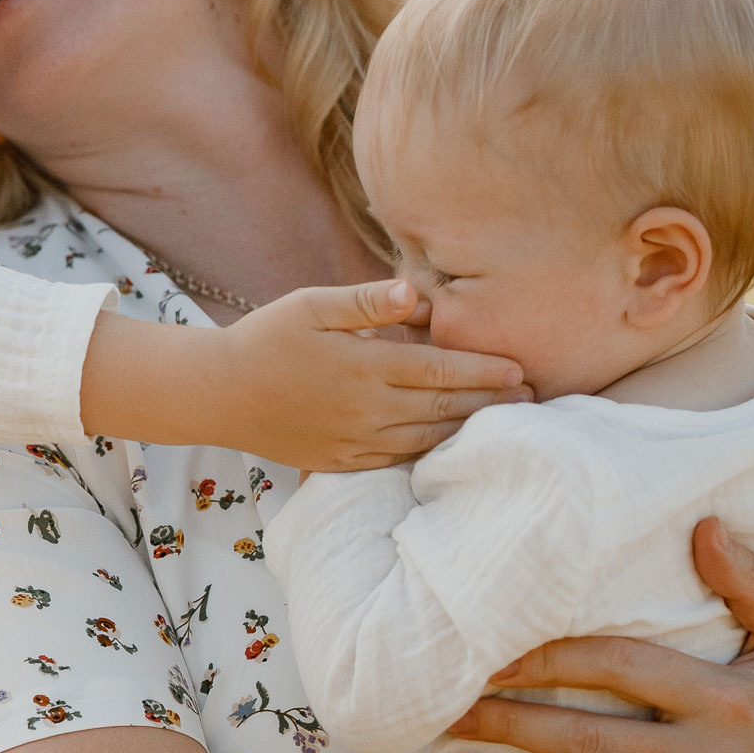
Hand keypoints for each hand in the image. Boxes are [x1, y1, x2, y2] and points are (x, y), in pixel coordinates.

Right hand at [151, 278, 522, 468]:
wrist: (220, 394)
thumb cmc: (265, 339)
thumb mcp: (309, 306)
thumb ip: (364, 301)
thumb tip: (415, 292)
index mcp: (365, 366)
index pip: (441, 368)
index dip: (485, 370)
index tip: (520, 369)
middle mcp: (368, 408)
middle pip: (445, 406)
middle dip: (491, 402)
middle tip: (533, 400)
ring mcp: (357, 439)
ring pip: (428, 437)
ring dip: (469, 429)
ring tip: (504, 423)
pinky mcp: (344, 460)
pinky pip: (400, 459)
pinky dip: (432, 452)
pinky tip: (451, 446)